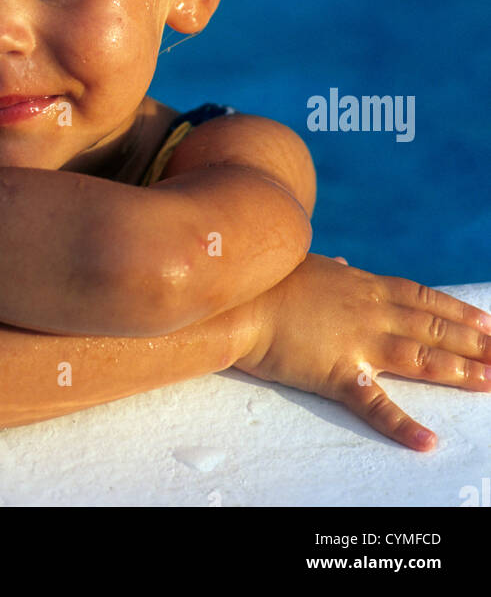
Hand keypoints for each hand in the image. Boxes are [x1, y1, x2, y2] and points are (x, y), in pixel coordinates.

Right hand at [235, 253, 490, 449]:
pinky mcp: (336, 372)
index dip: (458, 311)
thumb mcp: (307, 265)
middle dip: (473, 342)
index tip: (489, 322)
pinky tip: (427, 440)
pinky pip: (374, 403)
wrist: (238, 298)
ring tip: (490, 382)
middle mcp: (370, 310)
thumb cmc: (267, 280)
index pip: (424, 297)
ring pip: (420, 357)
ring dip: (459, 371)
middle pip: (433, 327)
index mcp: (364, 285)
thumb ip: (333, 270)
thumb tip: (346, 264)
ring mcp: (356, 340)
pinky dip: (402, 424)